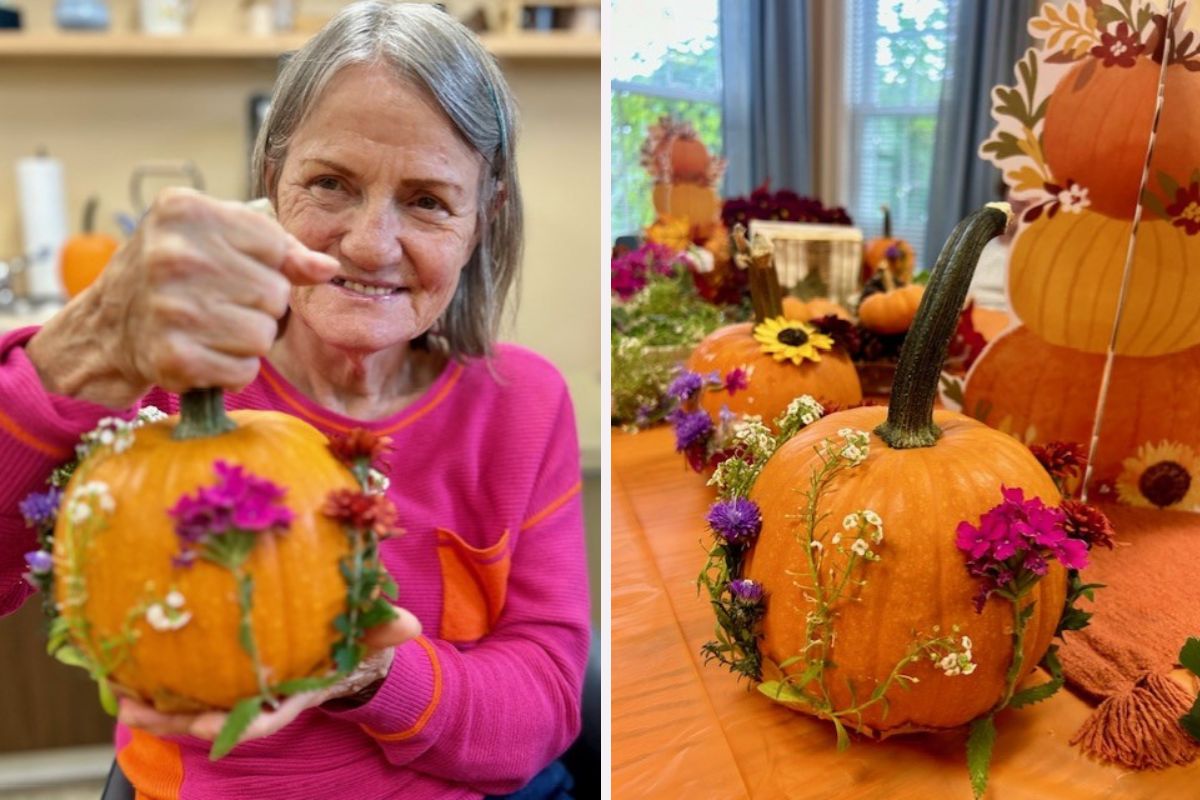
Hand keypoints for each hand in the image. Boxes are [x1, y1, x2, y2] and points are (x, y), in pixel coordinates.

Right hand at [28, 188, 338, 406]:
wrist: (109, 325)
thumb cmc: (177, 274)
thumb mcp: (220, 239)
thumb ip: (280, 249)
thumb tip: (328, 268)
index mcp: (186, 210)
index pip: (276, 246)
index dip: (268, 266)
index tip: (236, 269)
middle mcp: (173, 254)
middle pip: (275, 294)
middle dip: (260, 306)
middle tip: (222, 304)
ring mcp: (170, 307)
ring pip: (264, 335)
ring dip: (248, 340)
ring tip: (212, 328)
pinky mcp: (172, 356)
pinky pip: (244, 371)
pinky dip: (232, 369)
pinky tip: (204, 352)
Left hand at [116, 610, 421, 744]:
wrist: (344, 644)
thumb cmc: (354, 641)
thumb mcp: (372, 633)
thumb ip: (386, 628)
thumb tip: (408, 624)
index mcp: (295, 692)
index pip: (265, 717)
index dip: (235, 726)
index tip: (206, 727)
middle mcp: (263, 698)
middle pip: (215, 718)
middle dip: (174, 721)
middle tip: (136, 711)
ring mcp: (242, 689)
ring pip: (193, 706)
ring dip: (156, 705)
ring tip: (119, 695)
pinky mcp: (226, 674)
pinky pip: (189, 682)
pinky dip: (160, 680)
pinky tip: (129, 668)